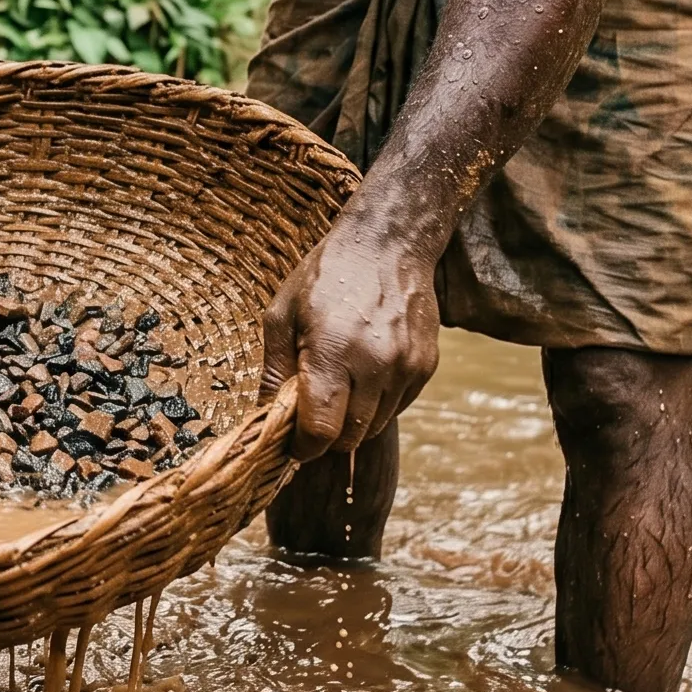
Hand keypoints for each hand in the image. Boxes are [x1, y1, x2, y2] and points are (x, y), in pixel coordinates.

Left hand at [262, 221, 442, 461]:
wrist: (387, 245)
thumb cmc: (325, 277)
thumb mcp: (282, 316)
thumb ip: (274, 372)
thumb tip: (266, 421)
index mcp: (332, 351)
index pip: (321, 431)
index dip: (302, 447)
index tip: (292, 444)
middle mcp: (375, 364)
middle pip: (348, 437)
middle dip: (325, 438)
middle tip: (310, 416)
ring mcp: (406, 367)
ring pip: (373, 427)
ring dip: (351, 422)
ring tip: (337, 388)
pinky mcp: (425, 366)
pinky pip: (397, 408)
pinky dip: (376, 406)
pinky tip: (362, 375)